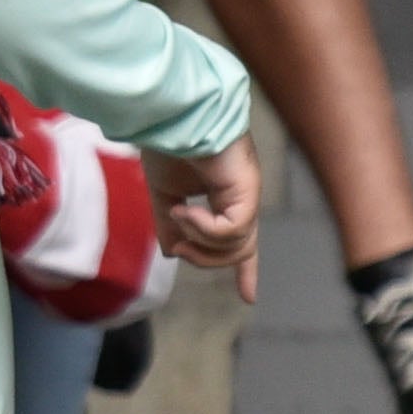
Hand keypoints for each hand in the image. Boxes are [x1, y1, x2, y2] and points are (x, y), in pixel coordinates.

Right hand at [143, 135, 262, 299]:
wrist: (172, 115)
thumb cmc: (168, 143)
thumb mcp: (163, 193)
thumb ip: (169, 223)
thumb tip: (173, 253)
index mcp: (227, 197)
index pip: (241, 241)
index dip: (245, 271)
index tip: (249, 298)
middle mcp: (242, 197)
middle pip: (239, 251)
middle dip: (206, 259)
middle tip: (177, 246)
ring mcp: (247, 193)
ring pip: (237, 245)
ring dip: (201, 244)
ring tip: (177, 219)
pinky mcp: (246, 189)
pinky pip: (232, 230)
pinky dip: (205, 229)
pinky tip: (184, 210)